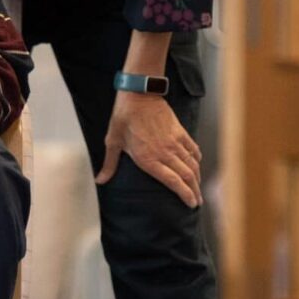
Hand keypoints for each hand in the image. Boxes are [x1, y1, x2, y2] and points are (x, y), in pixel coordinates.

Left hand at [96, 90, 202, 207]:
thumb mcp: (113, 141)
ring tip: (199, 189)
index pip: (173, 182)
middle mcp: (165, 153)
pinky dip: (197, 159)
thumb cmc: (123, 118)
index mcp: (149, 159)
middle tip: (197, 202)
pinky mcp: (179, 132)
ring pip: (192, 164)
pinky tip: (197, 165)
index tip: (190, 204)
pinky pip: (193, 149)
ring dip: (197, 178)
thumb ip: (110, 164)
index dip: (184, 194)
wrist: (139, 95)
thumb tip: (100, 181)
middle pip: (186, 176)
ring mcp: (174, 142)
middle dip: (194, 191)